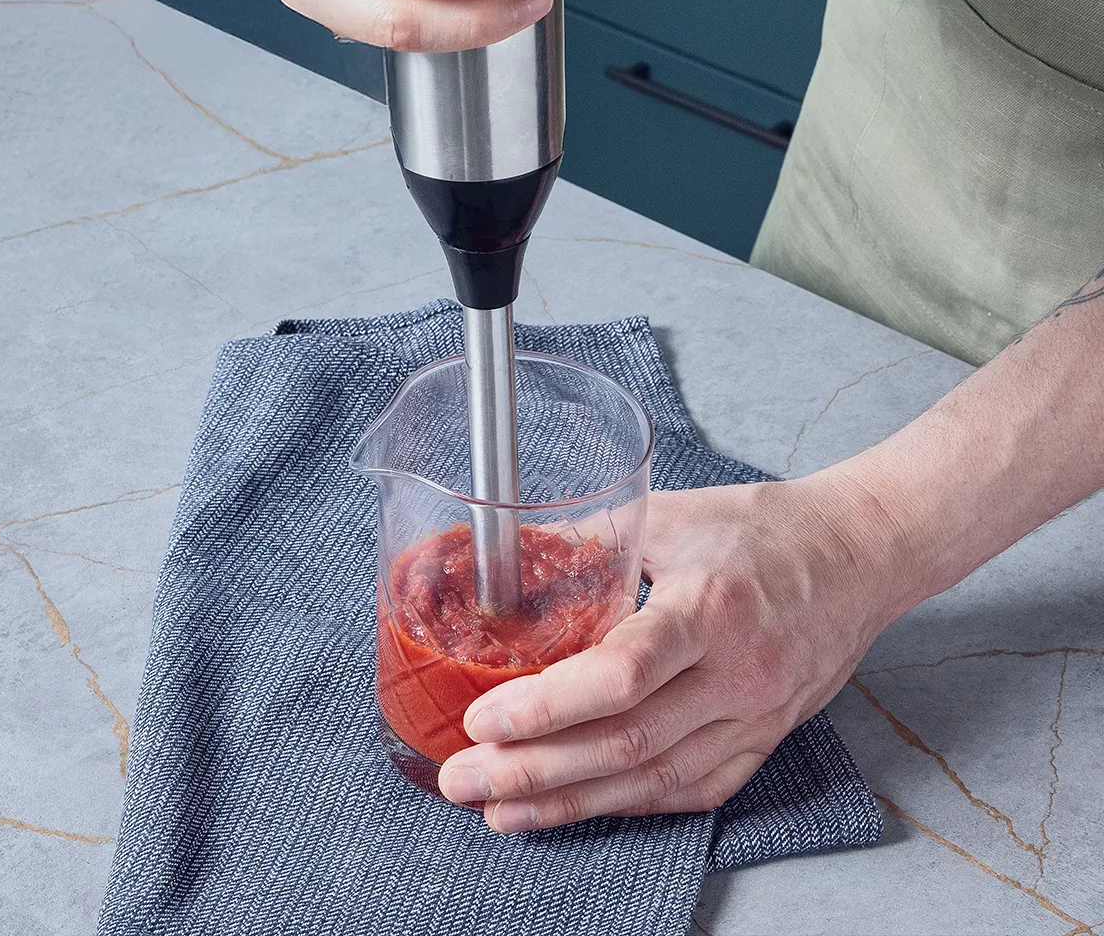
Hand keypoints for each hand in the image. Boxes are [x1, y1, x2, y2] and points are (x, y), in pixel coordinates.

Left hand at [437, 473, 906, 830]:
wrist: (861, 556)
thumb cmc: (768, 528)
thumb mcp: (676, 514)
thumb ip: (595, 538)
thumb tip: (518, 557)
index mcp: (709, 607)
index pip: (621, 675)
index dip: (546, 707)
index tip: (482, 718)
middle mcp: (735, 673)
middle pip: (625, 742)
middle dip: (532, 770)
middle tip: (461, 780)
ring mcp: (756, 717)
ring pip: (652, 779)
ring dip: (568, 802)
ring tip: (499, 809)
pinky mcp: (764, 739)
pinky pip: (691, 789)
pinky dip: (627, 804)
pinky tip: (575, 808)